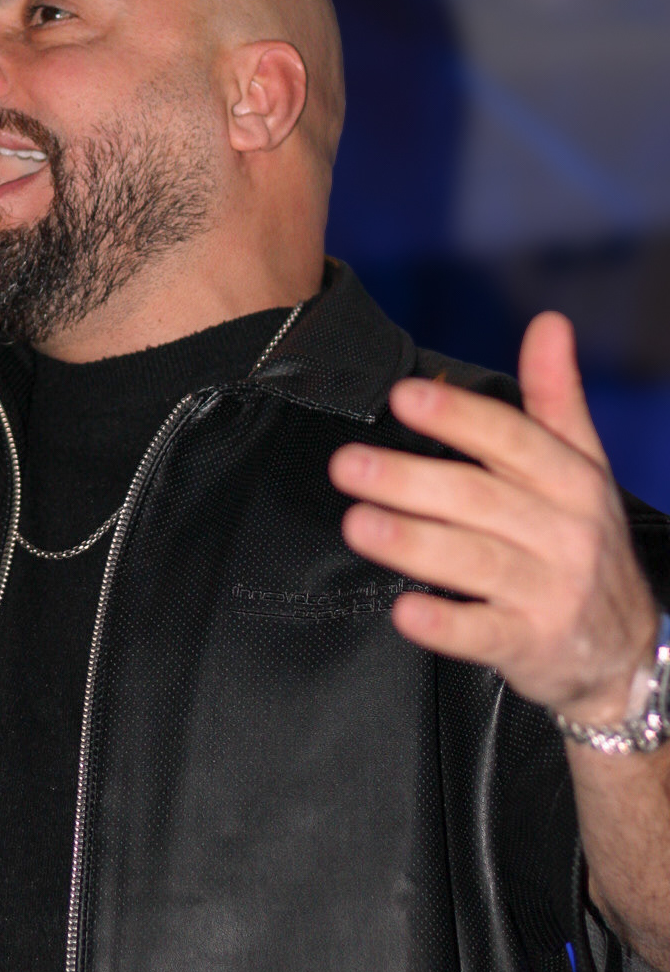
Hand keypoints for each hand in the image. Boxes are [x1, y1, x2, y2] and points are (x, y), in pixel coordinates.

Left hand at [328, 312, 657, 727]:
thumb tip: (549, 322)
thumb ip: (557, 397)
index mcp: (573, 481)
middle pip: (480, 497)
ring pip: (476, 560)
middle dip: (410, 478)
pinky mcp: (531, 644)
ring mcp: (550, 592)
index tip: (403, 397)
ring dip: (413, 541)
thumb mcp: (583, 468)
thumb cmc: (585, 544)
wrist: (623, 650)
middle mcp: (565, 532)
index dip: (458, 417)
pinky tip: (405, 609)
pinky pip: (483, 633)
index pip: (513, 439)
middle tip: (348, 464)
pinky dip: (445, 622)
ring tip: (357, 523)